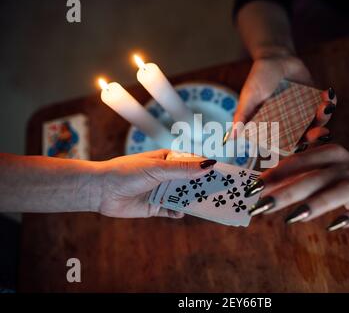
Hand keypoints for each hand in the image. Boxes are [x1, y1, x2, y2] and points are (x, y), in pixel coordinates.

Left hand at [96, 149, 215, 217]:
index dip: (207, 168)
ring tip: (207, 204)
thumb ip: (184, 169)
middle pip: (190, 181)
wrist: (101, 190)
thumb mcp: (158, 168)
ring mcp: (161, 191)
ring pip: (183, 196)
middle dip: (203, 186)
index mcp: (168, 160)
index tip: (223, 173)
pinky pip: (172, 210)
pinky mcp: (155, 207)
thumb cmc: (128, 172)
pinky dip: (178, 211)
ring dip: (193, 200)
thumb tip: (209, 165)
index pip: (193, 163)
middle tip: (220, 193)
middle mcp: (166, 175)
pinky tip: (181, 212)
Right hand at [227, 54, 336, 149]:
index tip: (302, 144)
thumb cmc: (258, 78)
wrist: (275, 57)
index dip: (296, 148)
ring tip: (326, 106)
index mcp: (276, 128)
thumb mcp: (249, 97)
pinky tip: (328, 94)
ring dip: (325, 118)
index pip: (287, 145)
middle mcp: (292, 124)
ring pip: (319, 123)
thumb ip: (242, 116)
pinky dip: (331, 102)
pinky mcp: (316, 101)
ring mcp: (306, 113)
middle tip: (322, 131)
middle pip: (306, 138)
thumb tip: (231, 137)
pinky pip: (327, 106)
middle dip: (316, 136)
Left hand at [245, 144, 348, 230]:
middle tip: (261, 206)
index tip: (251, 189)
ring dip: (316, 203)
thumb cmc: (339, 172)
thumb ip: (293, 175)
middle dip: (286, 192)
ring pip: (339, 191)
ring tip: (292, 217)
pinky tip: (335, 226)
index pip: (297, 163)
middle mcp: (343, 165)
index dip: (273, 175)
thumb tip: (259, 187)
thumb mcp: (319, 167)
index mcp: (328, 154)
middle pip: (313, 178)